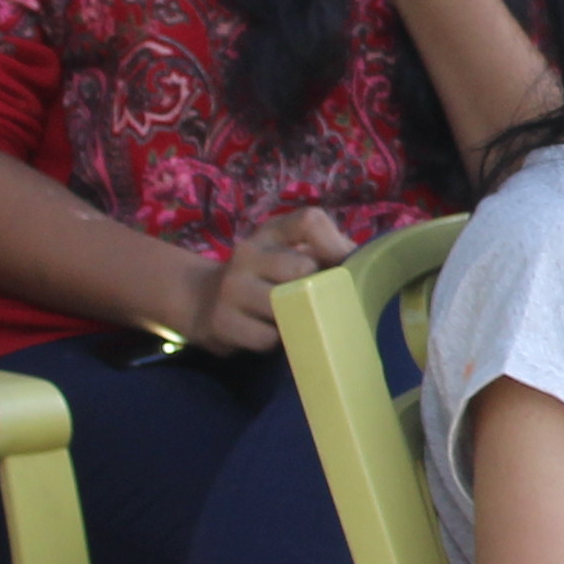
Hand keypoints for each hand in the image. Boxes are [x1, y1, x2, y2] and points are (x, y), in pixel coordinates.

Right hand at [183, 204, 359, 354]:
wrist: (203, 301)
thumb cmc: (265, 277)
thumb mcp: (289, 253)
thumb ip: (326, 251)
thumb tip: (360, 263)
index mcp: (271, 232)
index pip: (309, 221)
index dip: (335, 246)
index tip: (345, 268)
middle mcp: (248, 253)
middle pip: (300, 268)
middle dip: (318, 289)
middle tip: (321, 302)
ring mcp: (231, 287)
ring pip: (284, 306)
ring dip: (299, 319)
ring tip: (299, 320)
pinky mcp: (221, 322)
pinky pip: (267, 338)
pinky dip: (279, 342)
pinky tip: (276, 337)